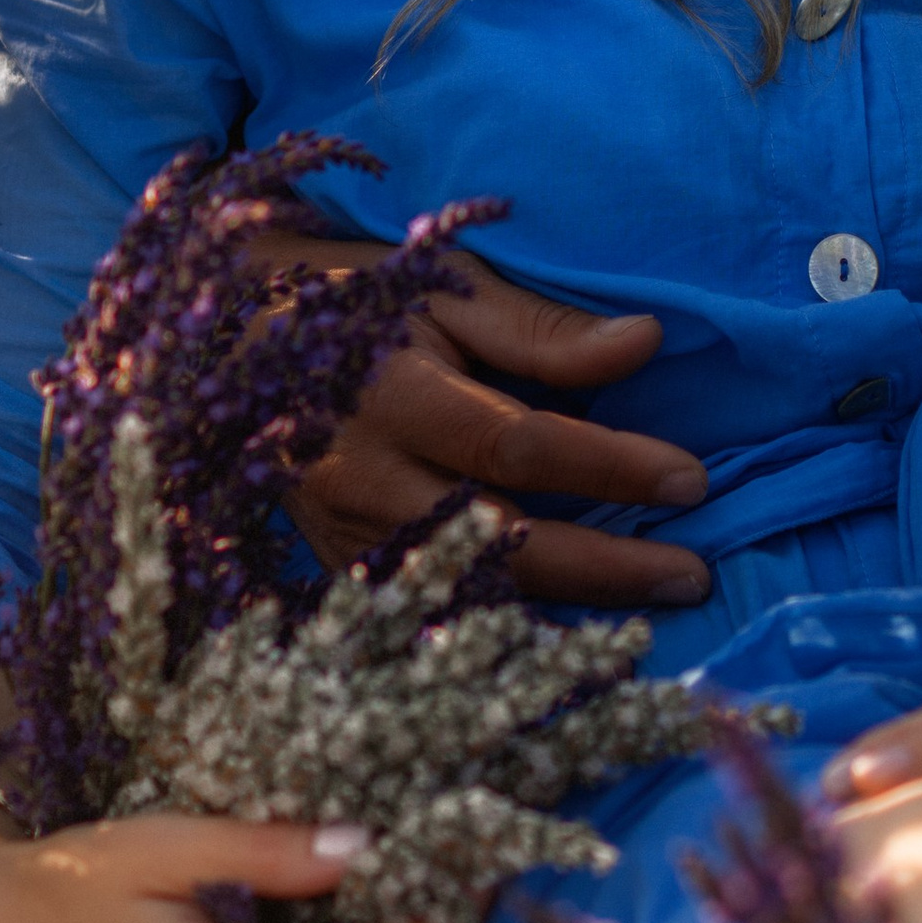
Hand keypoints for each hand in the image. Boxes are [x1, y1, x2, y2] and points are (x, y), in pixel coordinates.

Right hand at [246, 233, 712, 608]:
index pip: (520, 447)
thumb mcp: (450, 291)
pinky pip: (429, 612)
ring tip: (652, 612)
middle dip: (605, 567)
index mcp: (391, 396)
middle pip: (501, 541)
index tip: (690, 479)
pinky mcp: (331, 572)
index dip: (610, 467)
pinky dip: (502, 626)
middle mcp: (360, 479)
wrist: (229, 339)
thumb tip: (645, 343)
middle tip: (691, 576)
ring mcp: (338, 538)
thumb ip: (543, 331)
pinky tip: (568, 631)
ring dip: (565, 608)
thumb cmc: (359, 301)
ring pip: (468, 593)